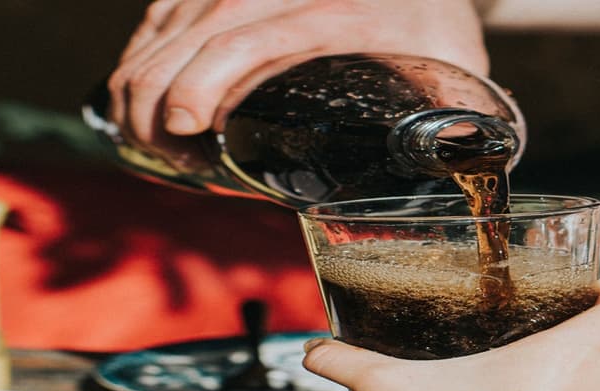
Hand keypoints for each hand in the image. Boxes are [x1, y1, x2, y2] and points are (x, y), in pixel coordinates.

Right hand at [107, 0, 489, 153]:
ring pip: (172, 19)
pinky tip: (139, 91)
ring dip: (144, 77)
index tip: (186, 128)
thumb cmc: (435, 24)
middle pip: (198, 30)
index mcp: (338, 11)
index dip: (205, 81)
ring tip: (148, 135)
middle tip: (167, 151)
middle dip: (160, 95)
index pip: (251, 38)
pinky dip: (145, 50)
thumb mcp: (456, 66)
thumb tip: (459, 165)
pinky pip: (169, 9)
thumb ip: (456, 117)